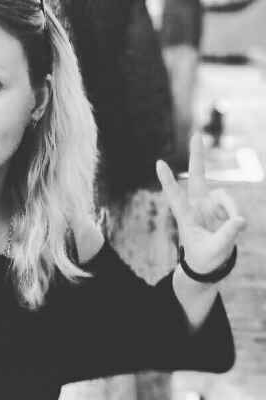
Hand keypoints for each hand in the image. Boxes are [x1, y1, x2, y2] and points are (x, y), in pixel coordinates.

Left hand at [156, 132, 246, 273]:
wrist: (210, 264)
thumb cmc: (206, 257)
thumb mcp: (216, 250)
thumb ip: (228, 235)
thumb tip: (241, 220)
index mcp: (186, 216)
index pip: (174, 195)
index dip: (168, 180)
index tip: (158, 163)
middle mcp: (197, 206)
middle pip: (197, 176)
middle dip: (197, 156)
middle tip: (196, 135)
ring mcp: (210, 205)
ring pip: (224, 194)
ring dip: (232, 207)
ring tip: (237, 225)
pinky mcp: (223, 208)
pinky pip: (234, 205)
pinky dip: (236, 215)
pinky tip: (236, 226)